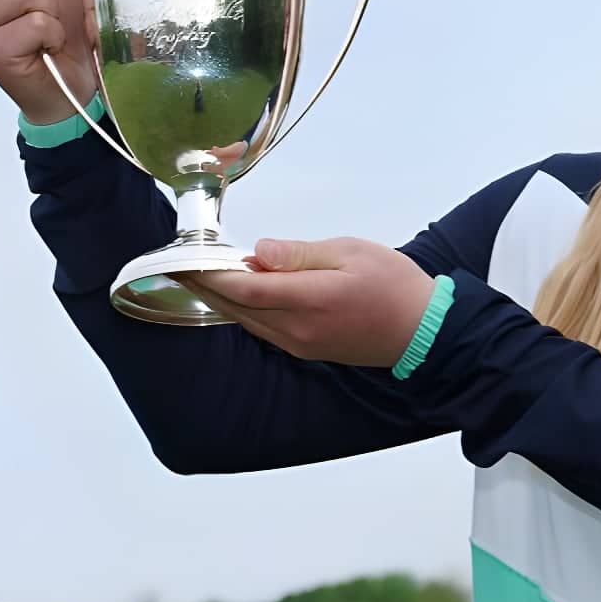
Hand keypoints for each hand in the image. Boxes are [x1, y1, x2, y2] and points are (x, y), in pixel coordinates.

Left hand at [179, 239, 436, 367]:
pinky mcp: (306, 349)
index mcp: (307, 301)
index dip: (209, 272)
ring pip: (246, 320)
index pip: (243, 286)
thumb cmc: (394, 285)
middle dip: (204, 285)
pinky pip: (262, 329)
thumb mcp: (350, 252)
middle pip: (236, 307)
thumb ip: (300, 254)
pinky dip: (242, 309)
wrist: (424, 331)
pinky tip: (235, 294)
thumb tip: (259, 252)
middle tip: (176, 263)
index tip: (184, 256)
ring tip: (198, 275)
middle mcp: (296, 329)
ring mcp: (299, 343)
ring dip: (220, 299)